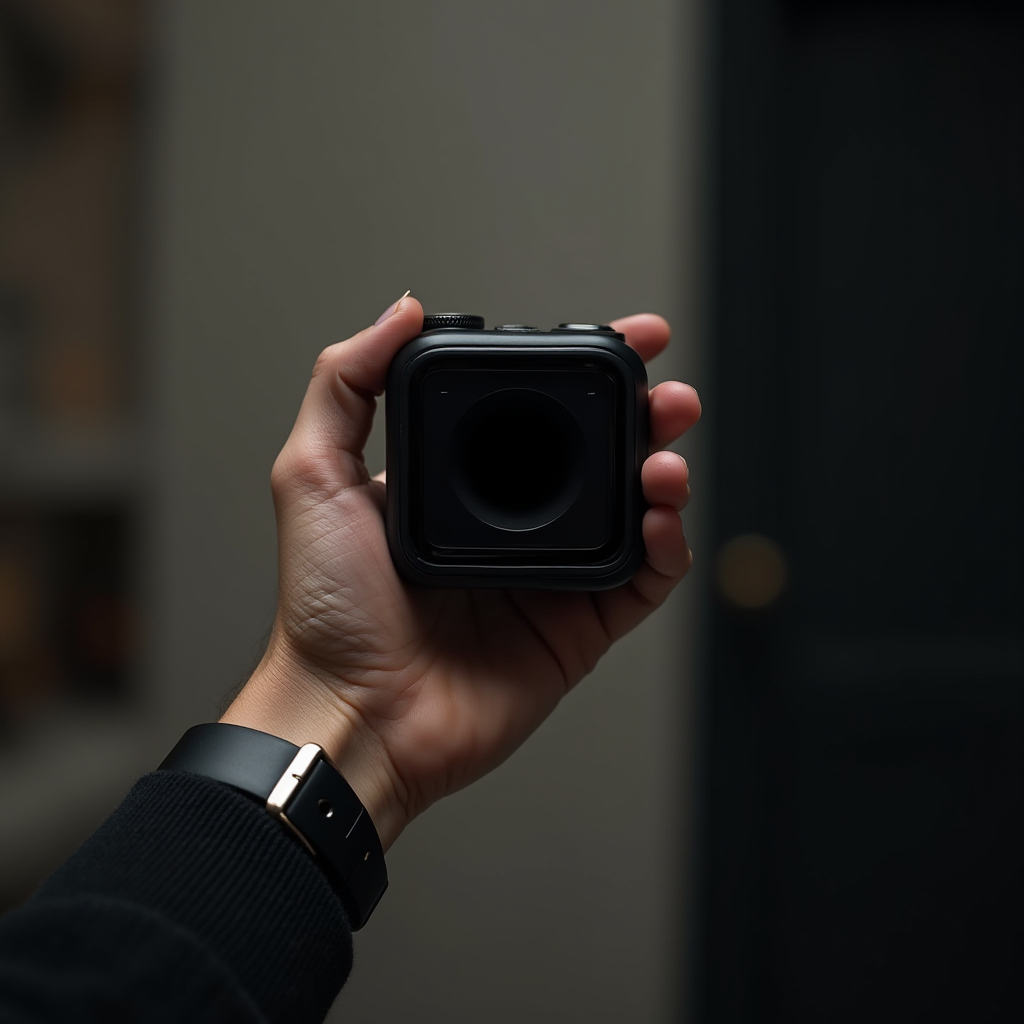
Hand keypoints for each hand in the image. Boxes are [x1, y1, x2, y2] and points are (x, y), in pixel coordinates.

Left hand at [222, 294, 700, 848]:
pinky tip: (663, 520)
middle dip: (647, 416)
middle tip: (669, 396)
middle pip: (601, 455)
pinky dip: (669, 548)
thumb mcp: (313, 474)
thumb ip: (347, 383)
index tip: (628, 338)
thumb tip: (404, 309)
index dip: (589, 372)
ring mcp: (549, 577)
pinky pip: (643, 582)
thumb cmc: (324, 609)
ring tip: (665, 457)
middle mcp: (512, 523)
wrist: (350, 711)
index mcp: (462, 483)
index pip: (538, 411)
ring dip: (664, 474)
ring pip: (633, 512)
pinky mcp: (577, 629)